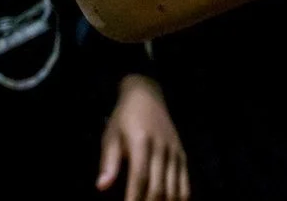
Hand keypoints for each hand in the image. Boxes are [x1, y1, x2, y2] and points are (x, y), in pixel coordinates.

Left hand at [98, 73, 188, 200]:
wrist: (147, 96)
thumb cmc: (124, 118)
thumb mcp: (111, 135)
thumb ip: (109, 162)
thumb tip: (101, 187)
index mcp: (141, 142)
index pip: (139, 177)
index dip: (133, 198)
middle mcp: (161, 148)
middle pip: (158, 187)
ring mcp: (174, 153)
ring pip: (174, 189)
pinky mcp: (182, 156)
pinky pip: (185, 184)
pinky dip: (179, 199)